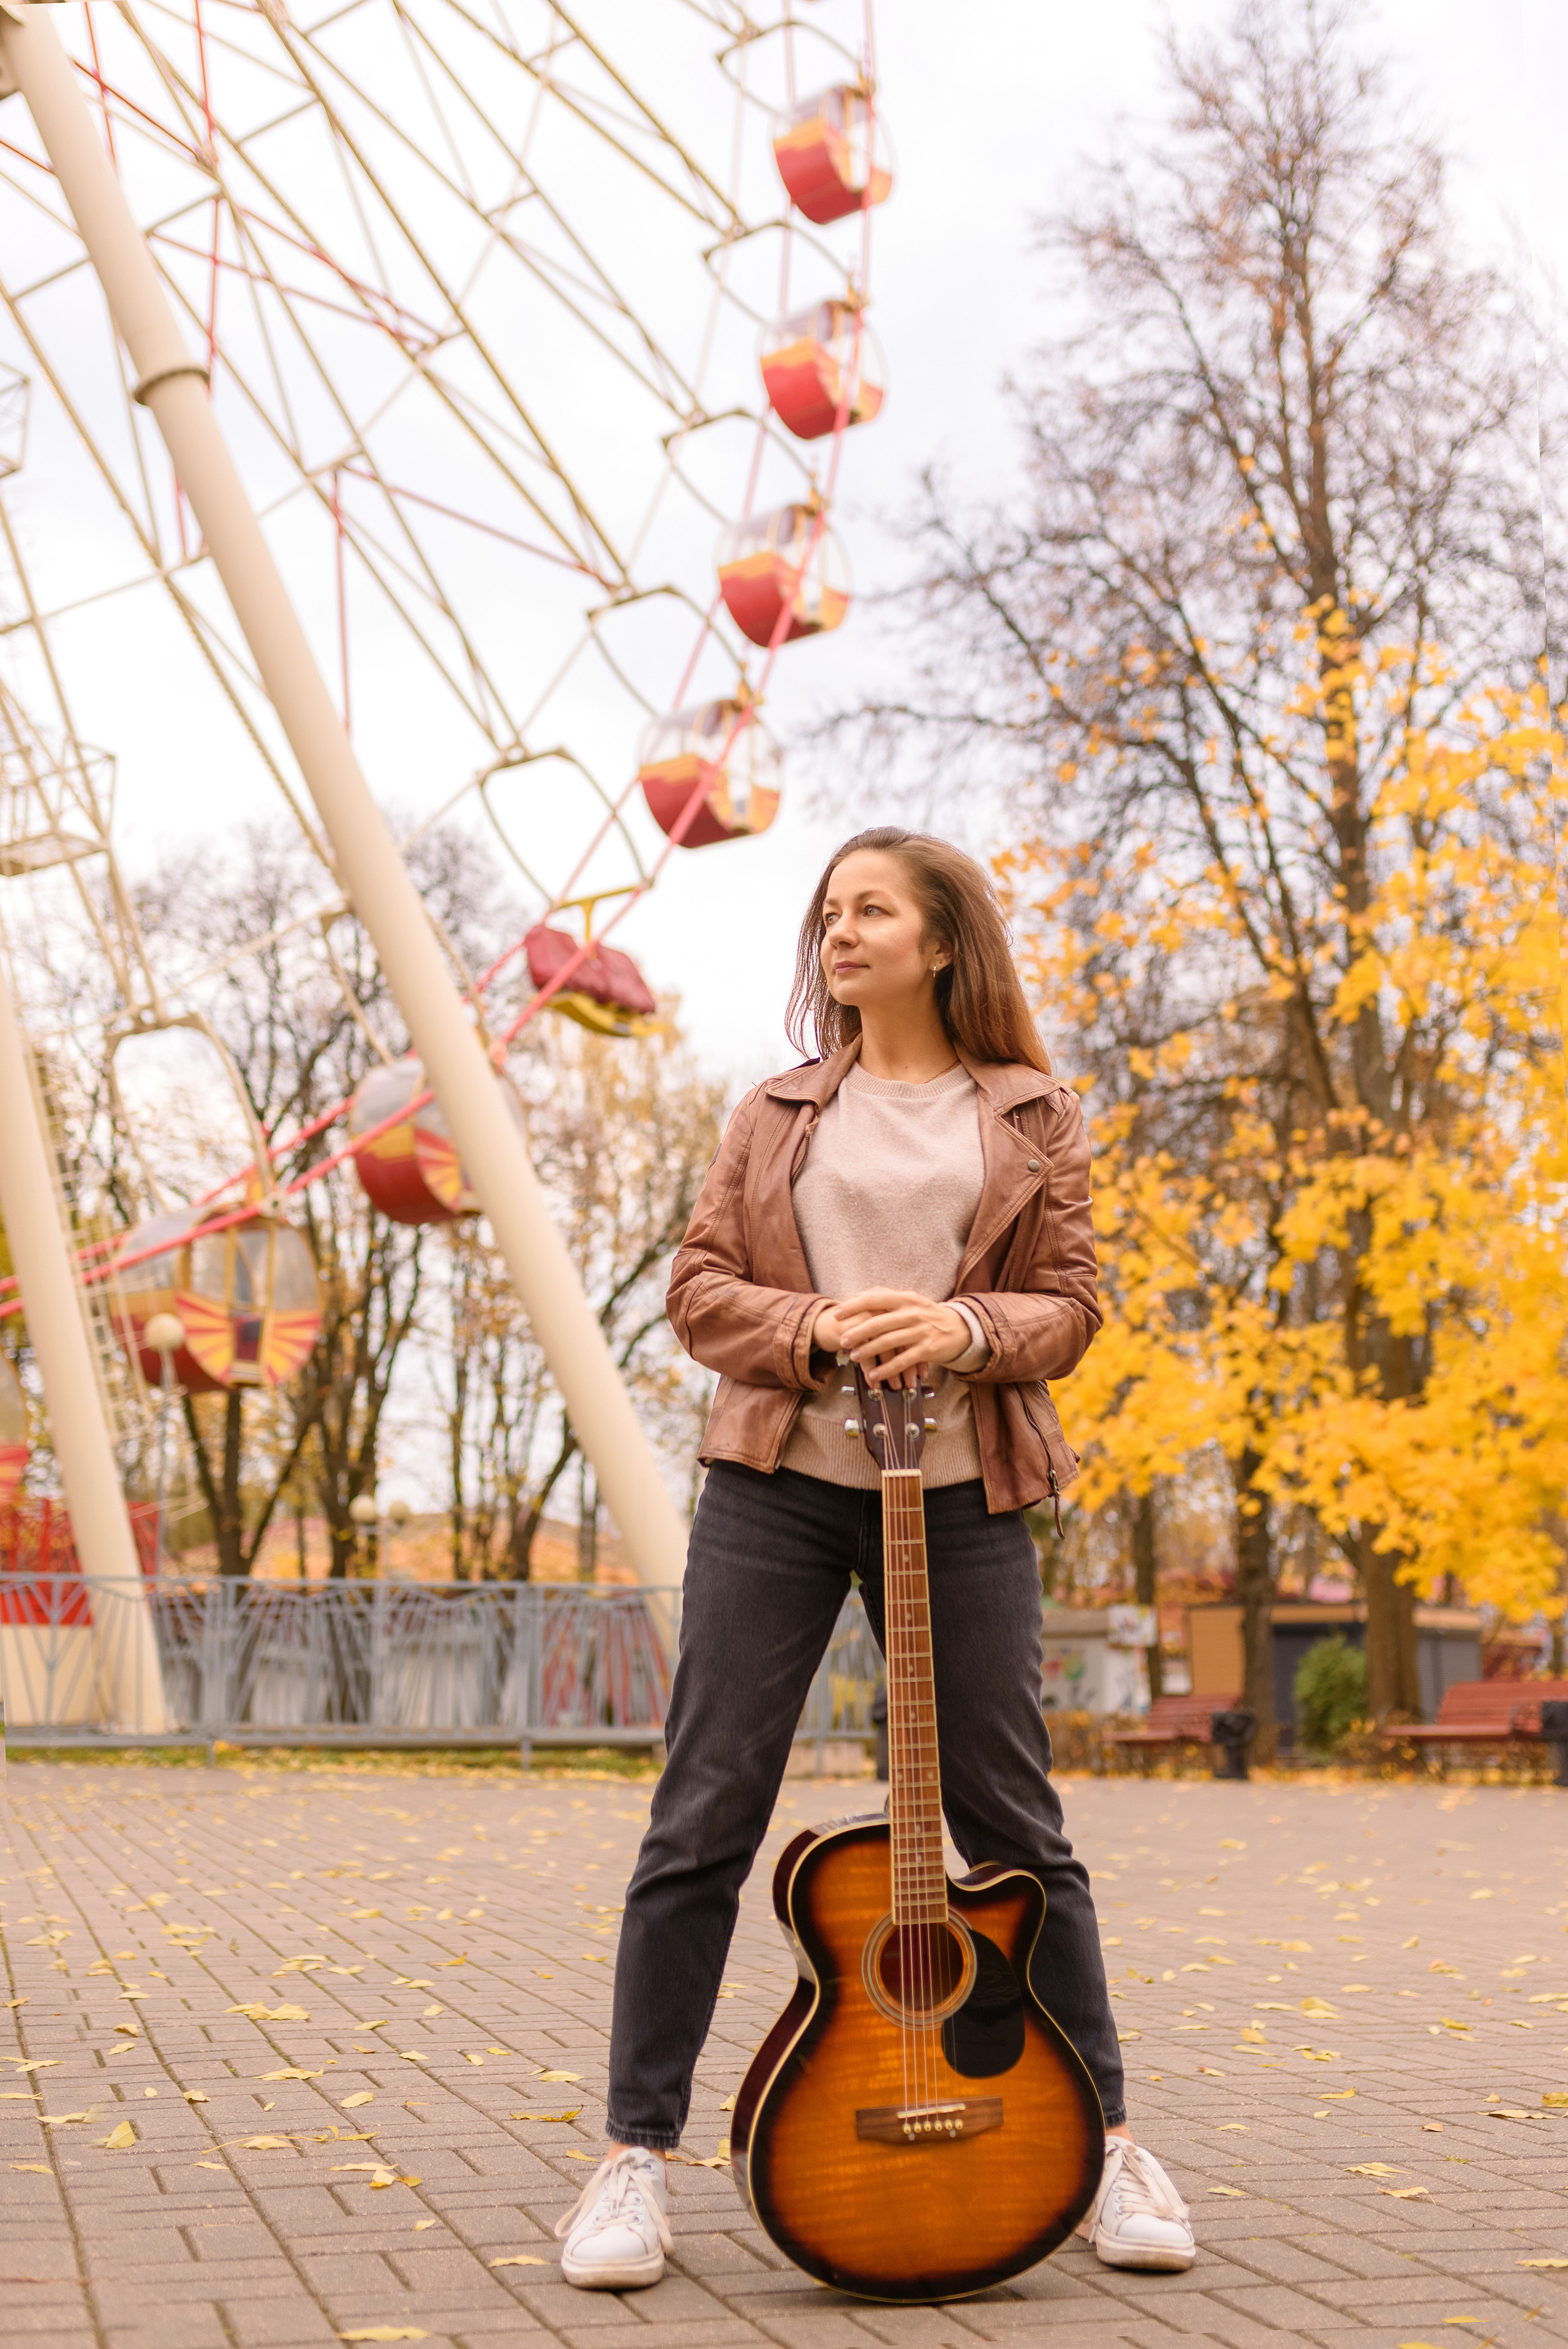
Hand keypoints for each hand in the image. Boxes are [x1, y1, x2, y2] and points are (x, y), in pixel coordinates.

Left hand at [812, 1289, 970, 1388]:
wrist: (960, 1328)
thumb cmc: (928, 1314)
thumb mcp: (910, 1300)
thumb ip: (886, 1296)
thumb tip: (858, 1295)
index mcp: (906, 1299)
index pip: (875, 1299)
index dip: (854, 1306)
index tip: (837, 1314)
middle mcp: (913, 1313)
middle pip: (880, 1322)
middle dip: (859, 1332)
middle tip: (843, 1340)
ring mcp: (921, 1332)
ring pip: (890, 1342)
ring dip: (869, 1351)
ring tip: (854, 1357)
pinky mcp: (927, 1349)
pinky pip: (903, 1360)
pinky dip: (887, 1369)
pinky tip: (874, 1375)